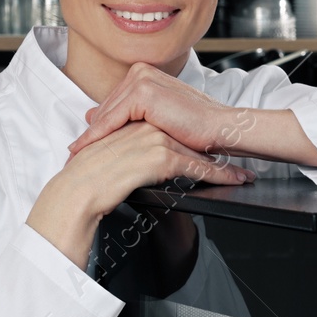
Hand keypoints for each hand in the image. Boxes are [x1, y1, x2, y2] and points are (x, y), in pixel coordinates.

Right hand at [28, 120, 249, 268]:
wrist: (77, 192)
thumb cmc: (85, 182)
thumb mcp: (107, 161)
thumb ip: (123, 154)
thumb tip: (134, 162)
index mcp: (132, 125)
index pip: (171, 131)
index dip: (193, 142)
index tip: (211, 149)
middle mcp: (145, 128)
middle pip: (188, 140)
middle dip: (213, 152)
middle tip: (236, 162)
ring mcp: (153, 140)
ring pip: (195, 153)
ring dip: (221, 166)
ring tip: (240, 175)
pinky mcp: (158, 157)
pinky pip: (193, 167)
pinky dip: (215, 175)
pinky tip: (229, 181)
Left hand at [67, 62, 237, 157]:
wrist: (220, 129)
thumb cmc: (196, 128)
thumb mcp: (156, 119)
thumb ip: (128, 115)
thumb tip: (91, 116)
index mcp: (144, 74)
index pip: (113, 103)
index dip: (97, 126)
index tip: (81, 144)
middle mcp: (140, 72)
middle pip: (106, 108)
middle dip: (90, 132)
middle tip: (71, 153)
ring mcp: (142, 79)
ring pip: (107, 114)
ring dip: (90, 136)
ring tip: (74, 155)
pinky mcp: (143, 93)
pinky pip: (112, 119)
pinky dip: (98, 136)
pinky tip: (85, 150)